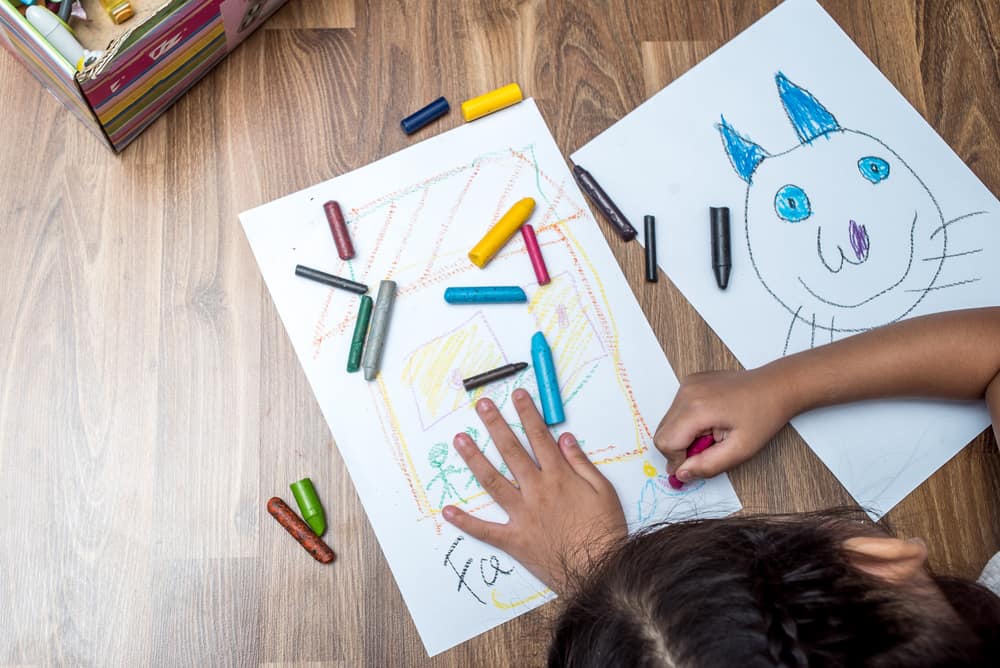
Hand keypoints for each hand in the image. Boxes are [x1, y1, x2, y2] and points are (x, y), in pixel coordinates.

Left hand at [442, 389, 625, 593]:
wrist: (600, 569)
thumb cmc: (605, 530)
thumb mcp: (604, 491)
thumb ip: (582, 463)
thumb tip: (565, 438)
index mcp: (559, 476)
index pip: (539, 436)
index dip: (528, 413)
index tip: (517, 396)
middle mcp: (536, 490)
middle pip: (511, 450)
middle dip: (495, 425)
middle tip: (481, 406)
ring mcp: (522, 514)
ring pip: (493, 481)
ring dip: (474, 459)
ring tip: (460, 440)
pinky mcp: (514, 540)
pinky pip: (485, 530)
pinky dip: (465, 521)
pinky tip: (448, 510)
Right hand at [654, 369, 791, 482]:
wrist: (776, 386)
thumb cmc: (763, 416)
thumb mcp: (740, 450)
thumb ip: (707, 466)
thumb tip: (682, 474)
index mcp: (697, 409)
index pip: (665, 443)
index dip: (678, 460)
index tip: (697, 464)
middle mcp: (686, 392)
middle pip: (662, 433)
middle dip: (681, 448)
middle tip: (708, 449)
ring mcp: (687, 384)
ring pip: (667, 423)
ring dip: (685, 435)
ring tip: (712, 433)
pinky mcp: (690, 382)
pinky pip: (676, 410)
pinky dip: (688, 422)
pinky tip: (711, 420)